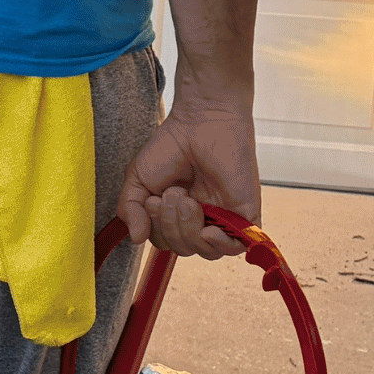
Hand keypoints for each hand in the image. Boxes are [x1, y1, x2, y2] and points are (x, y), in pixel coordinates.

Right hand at [118, 105, 260, 259]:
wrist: (202, 121)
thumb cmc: (171, 144)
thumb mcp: (138, 178)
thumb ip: (130, 209)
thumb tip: (135, 239)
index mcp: (176, 213)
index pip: (166, 241)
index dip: (157, 229)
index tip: (154, 200)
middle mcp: (200, 218)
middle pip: (184, 248)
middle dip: (171, 226)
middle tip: (172, 194)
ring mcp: (222, 217)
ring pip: (206, 251)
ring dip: (190, 231)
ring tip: (187, 200)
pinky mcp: (244, 214)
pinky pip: (235, 247)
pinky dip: (219, 244)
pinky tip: (208, 229)